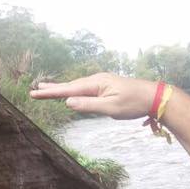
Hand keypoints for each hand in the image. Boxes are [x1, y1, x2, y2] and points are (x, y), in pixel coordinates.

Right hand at [29, 73, 158, 119]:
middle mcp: (96, 80)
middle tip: (35, 90)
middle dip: (52, 89)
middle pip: (70, 85)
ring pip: (77, 86)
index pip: (68, 89)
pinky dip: (73, 89)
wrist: (154, 96)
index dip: (50, 93)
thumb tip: (68, 102)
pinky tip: (71, 92)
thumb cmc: (133, 103)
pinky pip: (85, 88)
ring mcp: (102, 82)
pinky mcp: (106, 86)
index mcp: (96, 83)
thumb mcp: (110, 108)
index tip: (34, 93)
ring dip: (61, 88)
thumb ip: (88, 106)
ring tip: (47, 88)